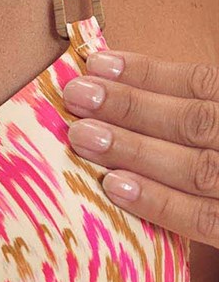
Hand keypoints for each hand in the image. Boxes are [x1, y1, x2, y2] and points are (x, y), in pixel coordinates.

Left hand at [63, 50, 218, 247]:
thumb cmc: (212, 161)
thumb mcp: (208, 133)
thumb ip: (177, 118)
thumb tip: (107, 90)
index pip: (201, 84)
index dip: (148, 73)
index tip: (97, 64)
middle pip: (193, 122)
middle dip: (130, 105)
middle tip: (76, 95)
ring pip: (195, 167)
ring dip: (133, 149)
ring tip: (81, 135)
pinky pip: (199, 217)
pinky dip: (157, 199)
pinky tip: (113, 185)